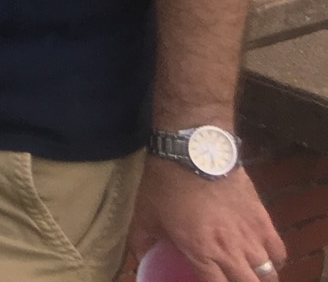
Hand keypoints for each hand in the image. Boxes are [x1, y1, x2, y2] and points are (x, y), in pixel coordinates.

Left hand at [128, 157, 283, 281]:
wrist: (194, 150)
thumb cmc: (166, 182)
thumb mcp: (145, 212)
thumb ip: (143, 240)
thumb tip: (139, 256)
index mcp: (200, 251)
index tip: (210, 281)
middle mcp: (230, 250)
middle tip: (230, 278)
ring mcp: (250, 236)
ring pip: (268, 274)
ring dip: (259, 277)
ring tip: (248, 274)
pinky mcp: (263, 220)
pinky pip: (280, 252)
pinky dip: (275, 260)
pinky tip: (264, 258)